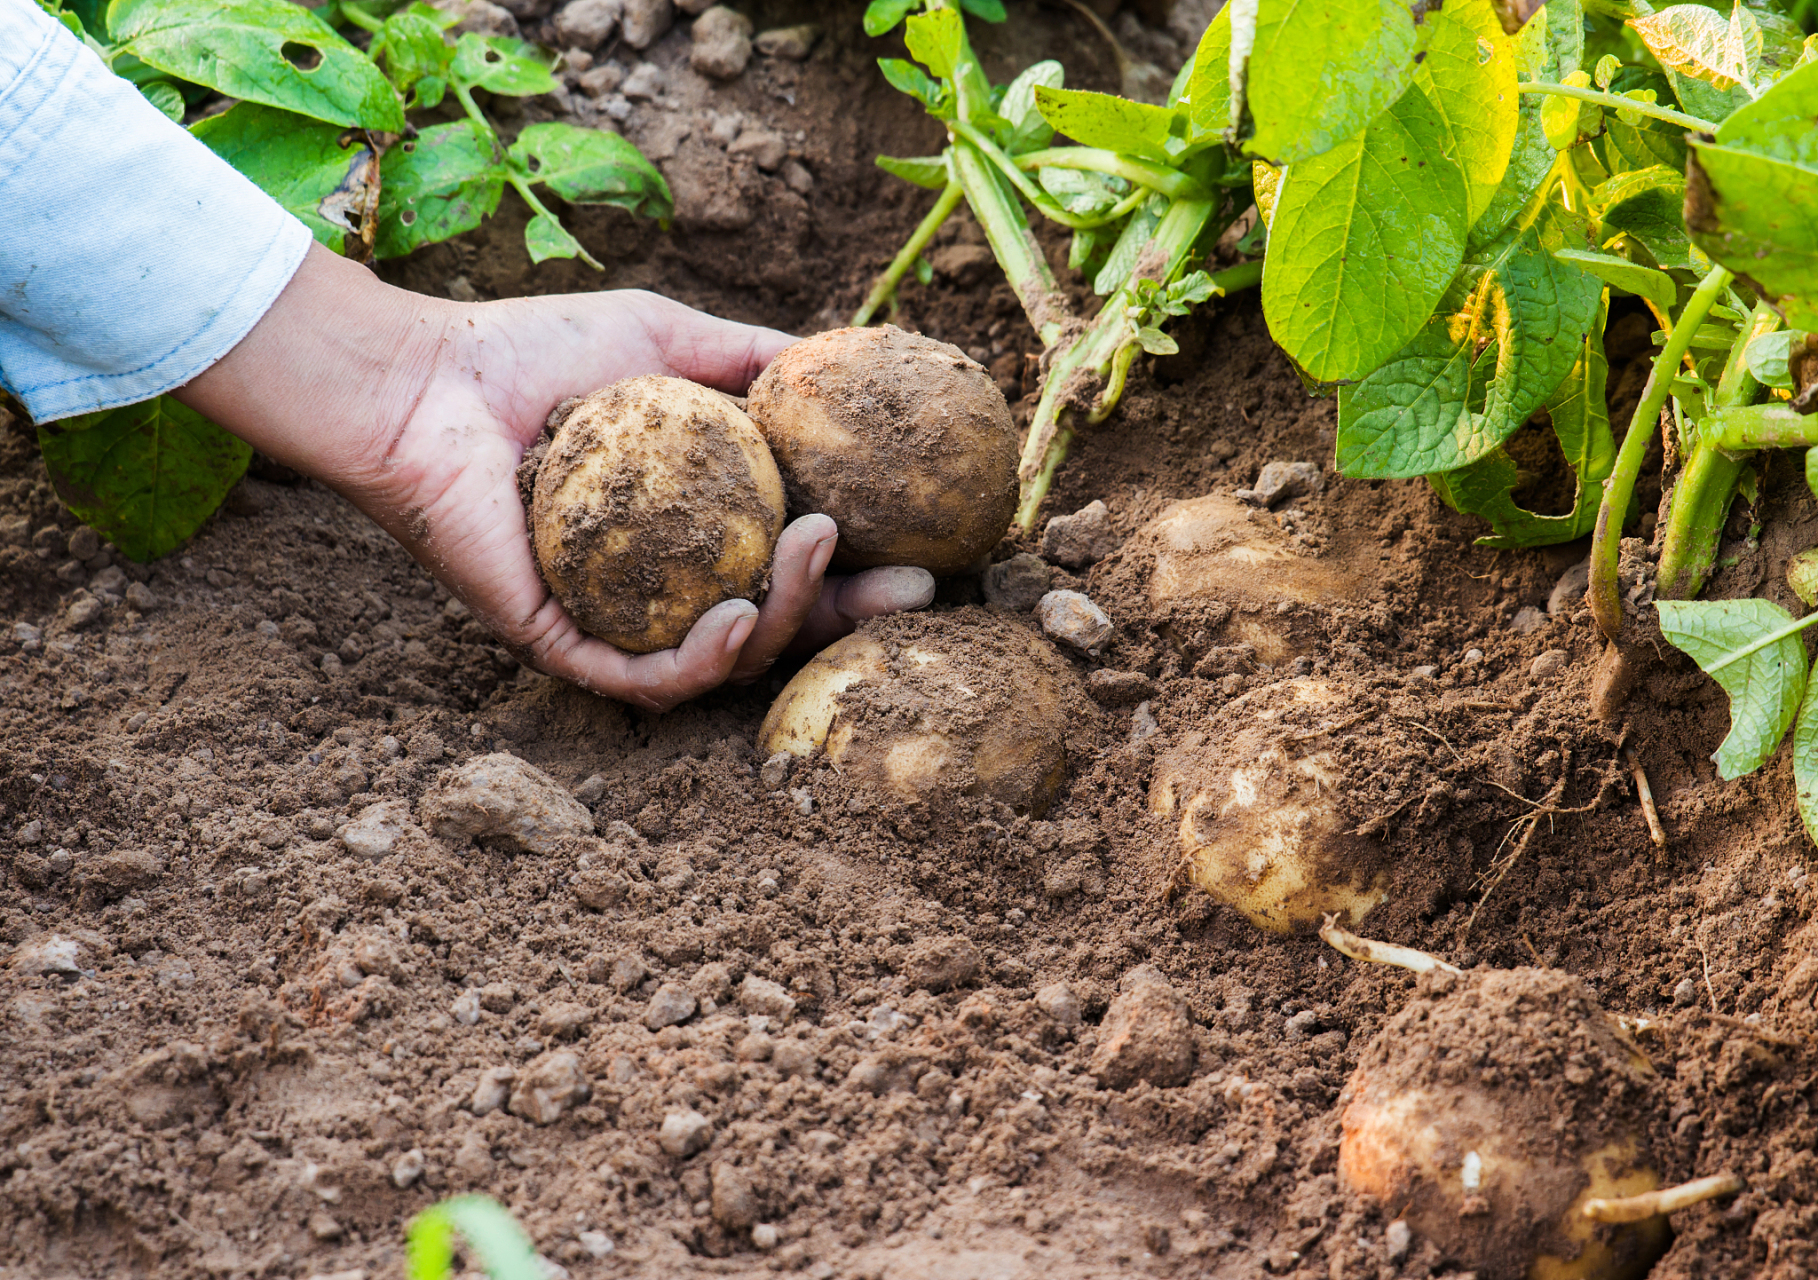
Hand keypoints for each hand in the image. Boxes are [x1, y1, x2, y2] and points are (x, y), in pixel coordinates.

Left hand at [174, 244, 933, 710]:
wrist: (428, 378)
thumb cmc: (534, 351)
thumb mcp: (668, 336)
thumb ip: (752, 355)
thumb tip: (842, 360)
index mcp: (689, 528)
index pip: (790, 564)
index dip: (861, 571)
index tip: (927, 558)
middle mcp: (657, 585)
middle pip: (774, 626)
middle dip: (848, 619)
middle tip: (908, 589)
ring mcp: (610, 621)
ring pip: (721, 661)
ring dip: (784, 619)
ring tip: (815, 554)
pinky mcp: (554, 641)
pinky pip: (641, 679)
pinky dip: (697, 662)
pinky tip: (737, 619)